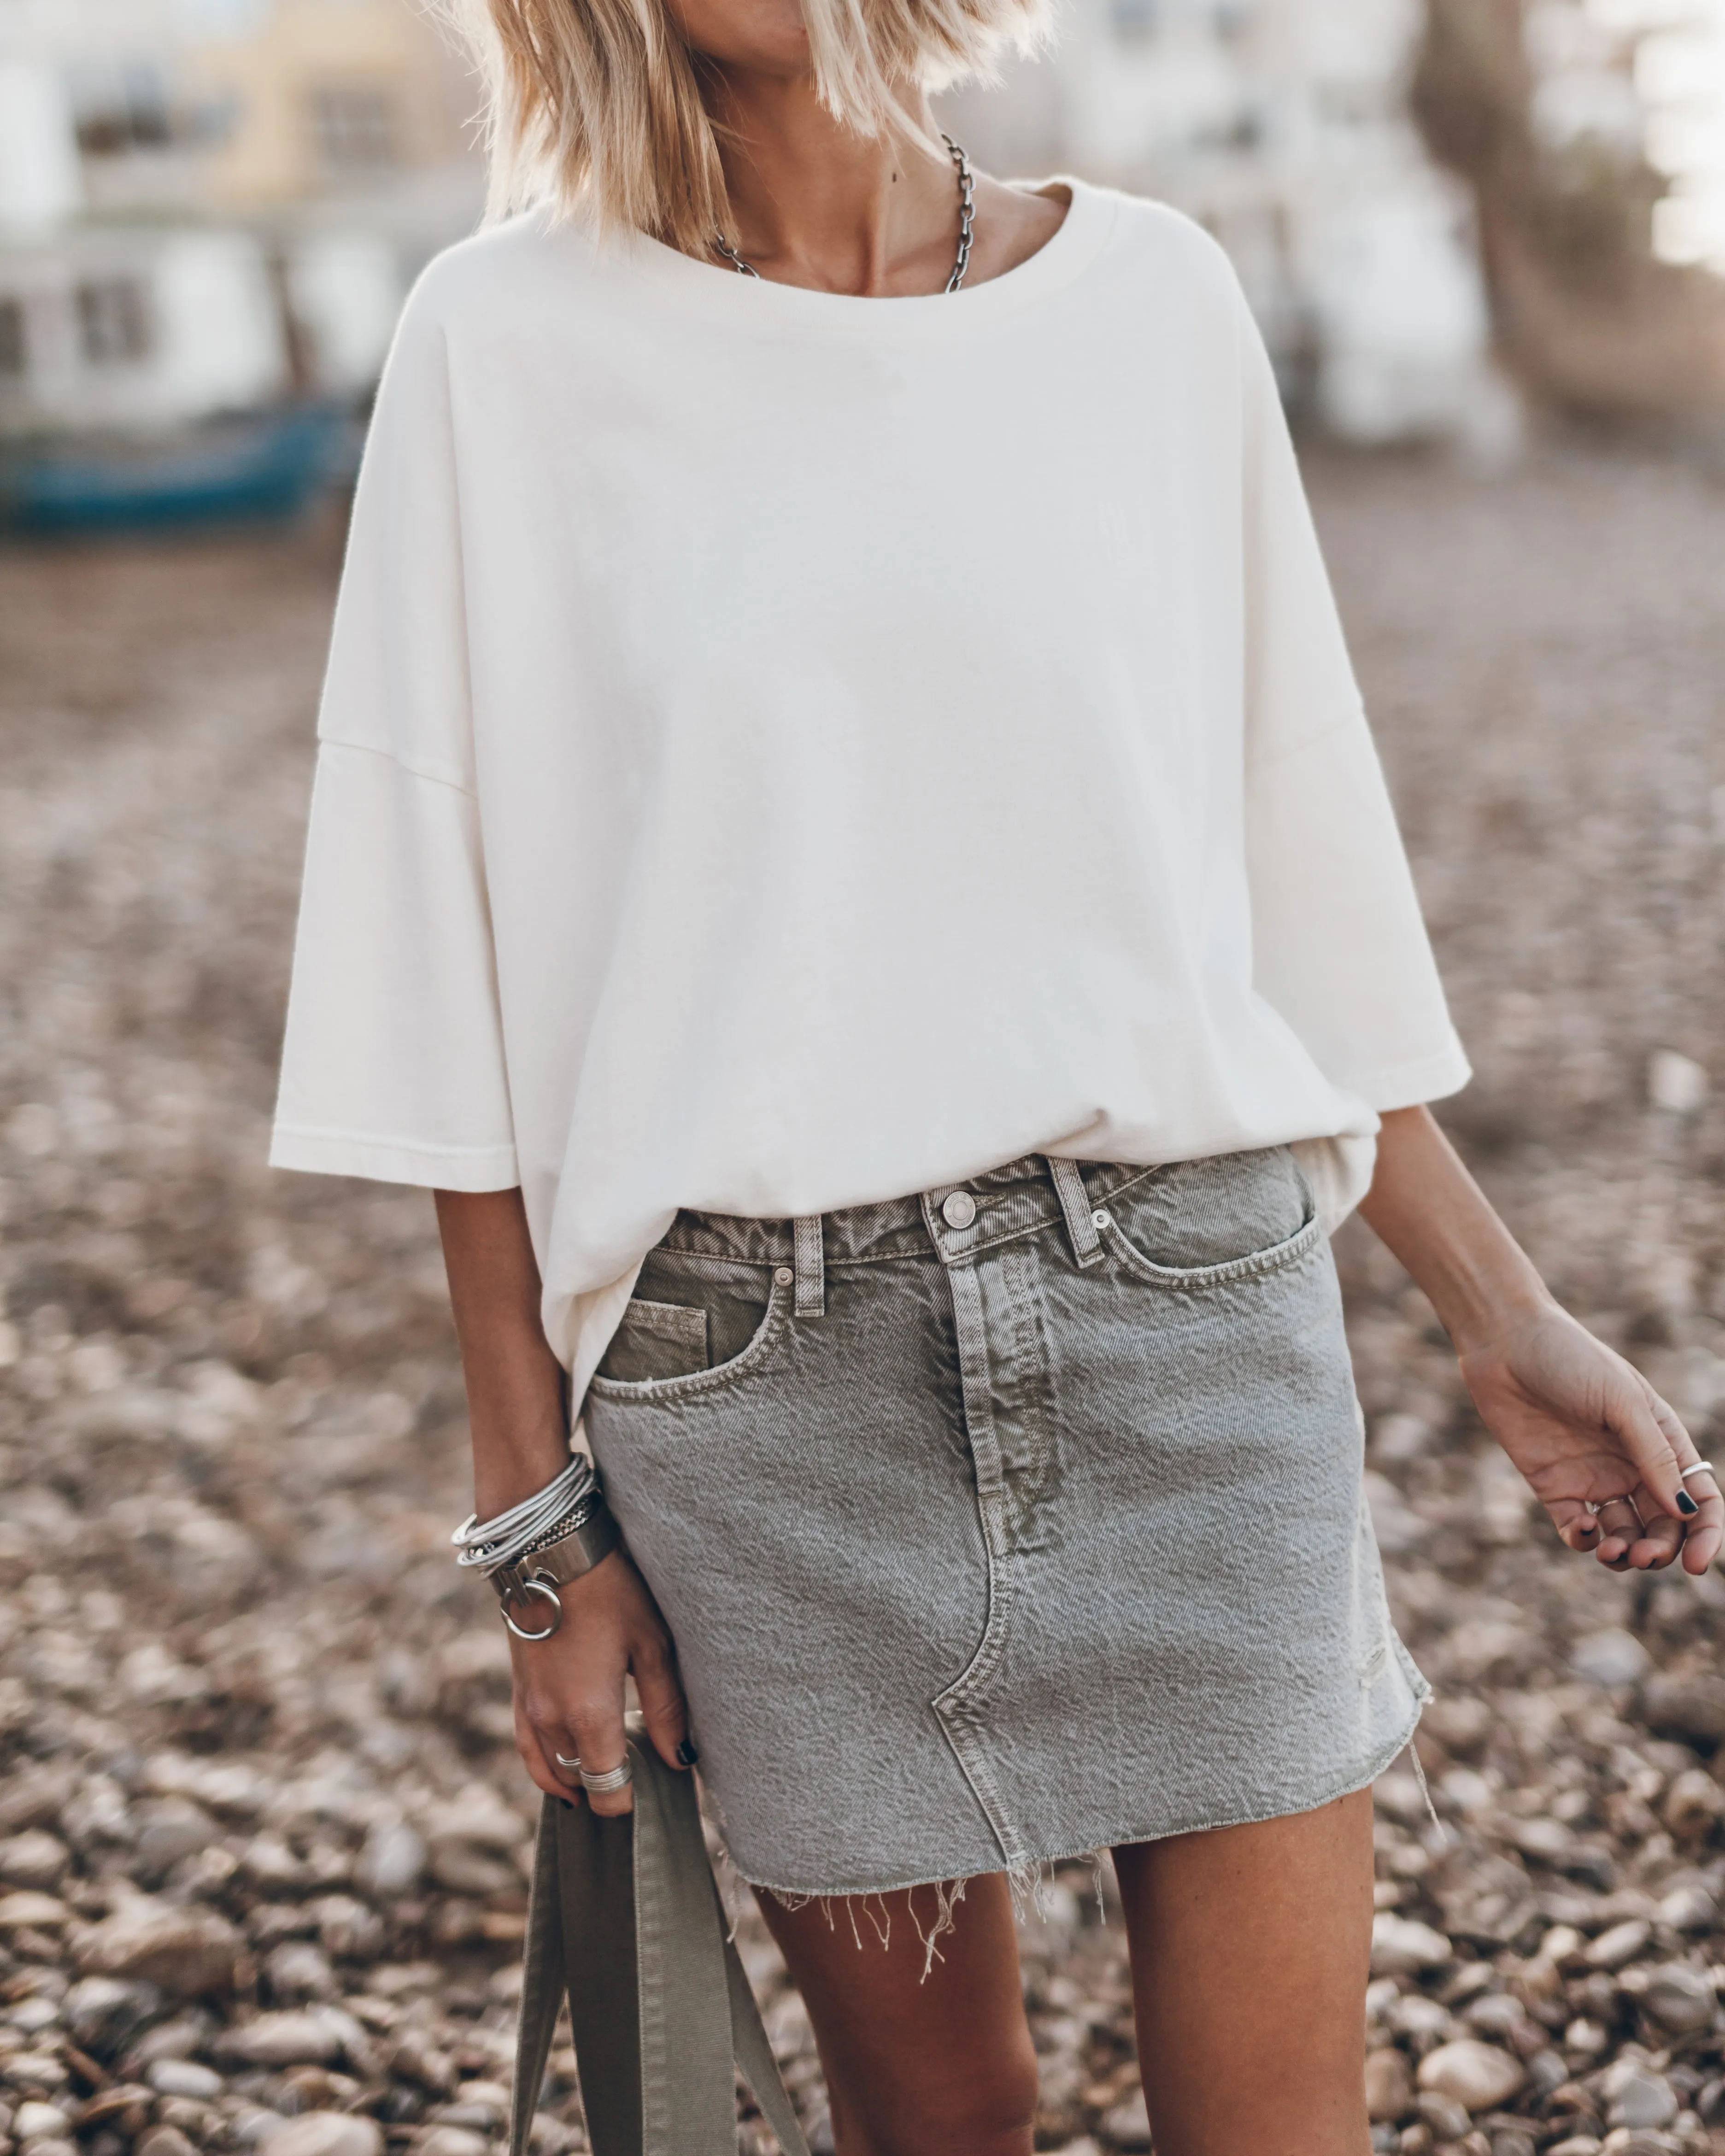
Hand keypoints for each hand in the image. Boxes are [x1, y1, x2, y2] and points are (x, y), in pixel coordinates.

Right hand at [507, 1549, 691, 1814]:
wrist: (548, 1550)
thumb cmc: (609, 1591)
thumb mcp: (652, 1643)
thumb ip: (666, 1708)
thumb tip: (680, 1760)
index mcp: (589, 1715)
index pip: (608, 1790)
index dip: (631, 1801)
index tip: (655, 1791)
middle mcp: (552, 1720)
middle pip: (580, 1783)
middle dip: (608, 1790)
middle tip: (641, 1779)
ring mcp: (529, 1707)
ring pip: (550, 1771)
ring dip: (576, 1781)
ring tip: (604, 1783)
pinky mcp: (518, 1690)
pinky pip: (528, 1748)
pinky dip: (546, 1766)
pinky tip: (563, 1769)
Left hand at [1459, 1301, 1721, 1573]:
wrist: (1504, 1342)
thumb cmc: (1570, 1358)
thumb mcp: (1622, 1402)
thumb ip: (1653, 1455)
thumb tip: (1684, 1510)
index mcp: (1660, 1441)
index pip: (1696, 1499)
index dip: (1705, 1534)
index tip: (1696, 1565)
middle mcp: (1631, 1465)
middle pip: (1661, 1525)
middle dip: (1660, 1550)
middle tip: (1644, 1557)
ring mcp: (1592, 1477)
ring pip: (1623, 1534)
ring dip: (1625, 1553)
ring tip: (1616, 1552)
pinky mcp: (1553, 1485)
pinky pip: (1577, 1528)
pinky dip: (1586, 1540)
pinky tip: (1586, 1529)